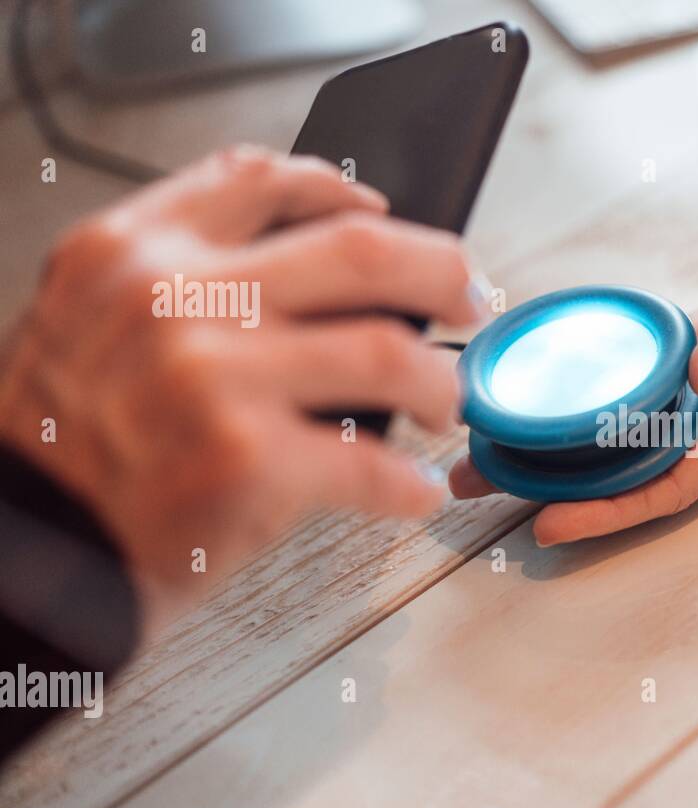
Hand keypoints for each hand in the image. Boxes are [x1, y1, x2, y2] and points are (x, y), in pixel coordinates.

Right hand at [0, 146, 479, 628]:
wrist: (23, 550)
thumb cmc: (60, 448)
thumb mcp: (89, 325)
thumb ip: (186, 287)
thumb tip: (322, 285)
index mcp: (132, 253)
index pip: (258, 180)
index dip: (339, 190)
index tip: (381, 214)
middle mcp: (175, 299)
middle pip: (359, 249)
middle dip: (440, 271)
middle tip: (467, 299)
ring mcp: (215, 377)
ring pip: (388, 350)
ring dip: (441, 381)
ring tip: (447, 404)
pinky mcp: (248, 462)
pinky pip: (371, 463)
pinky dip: (409, 485)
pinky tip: (415, 493)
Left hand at [450, 217, 697, 544]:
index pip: (670, 480)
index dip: (608, 510)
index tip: (544, 522)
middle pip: (627, 456)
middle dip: (553, 474)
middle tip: (471, 475)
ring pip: (625, 408)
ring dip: (560, 423)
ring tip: (485, 427)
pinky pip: (647, 354)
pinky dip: (601, 362)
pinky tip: (552, 364)